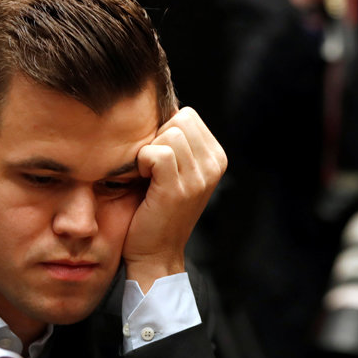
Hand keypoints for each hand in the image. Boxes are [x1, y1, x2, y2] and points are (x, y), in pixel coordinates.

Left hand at [122, 107, 226, 291]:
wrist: (154, 254)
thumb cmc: (154, 209)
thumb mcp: (174, 171)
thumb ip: (176, 141)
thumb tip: (161, 103)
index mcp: (216, 157)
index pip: (187, 114)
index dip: (164, 131)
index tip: (158, 160)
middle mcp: (214, 164)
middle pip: (179, 119)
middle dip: (157, 138)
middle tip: (151, 169)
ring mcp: (199, 177)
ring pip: (168, 134)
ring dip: (148, 151)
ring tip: (147, 177)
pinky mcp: (179, 188)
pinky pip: (156, 152)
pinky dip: (142, 163)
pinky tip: (142, 181)